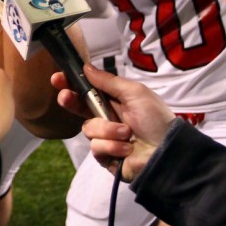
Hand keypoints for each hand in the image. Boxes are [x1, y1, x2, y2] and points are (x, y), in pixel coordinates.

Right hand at [52, 64, 175, 180]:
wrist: (167, 151)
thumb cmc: (155, 119)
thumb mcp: (135, 93)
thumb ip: (109, 81)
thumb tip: (86, 67)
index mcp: (113, 101)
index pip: (87, 91)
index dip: (71, 85)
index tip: (58, 79)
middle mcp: (106, 119)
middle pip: (78, 108)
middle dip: (70, 101)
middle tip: (66, 98)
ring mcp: (105, 139)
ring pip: (89, 129)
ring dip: (108, 130)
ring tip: (127, 134)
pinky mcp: (105, 157)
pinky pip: (96, 148)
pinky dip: (112, 147)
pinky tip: (127, 149)